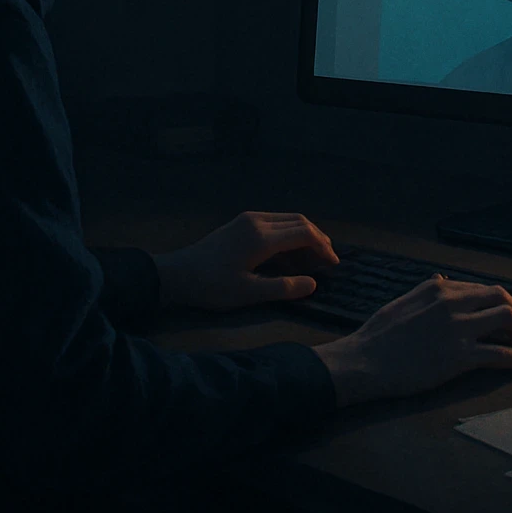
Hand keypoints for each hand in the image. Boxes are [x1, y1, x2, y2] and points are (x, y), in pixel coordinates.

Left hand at [152, 211, 339, 310]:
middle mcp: (258, 220)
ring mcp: (248, 219)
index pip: (304, 233)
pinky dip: (288, 235)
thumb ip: (284, 288)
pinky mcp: (241, 222)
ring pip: (287, 219)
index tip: (333, 264)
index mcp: (262, 237)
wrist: (178, 274)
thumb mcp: (249, 293)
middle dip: (318, 238)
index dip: (323, 247)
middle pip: (299, 221)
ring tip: (312, 260)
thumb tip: (313, 283)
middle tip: (328, 260)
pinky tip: (289, 255)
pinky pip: (274, 222)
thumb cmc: (213, 286)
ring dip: (303, 236)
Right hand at [314, 273, 511, 407]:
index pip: (485, 290)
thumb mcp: (401, 302)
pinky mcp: (458, 356)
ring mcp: (457, 329)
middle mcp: (451, 303)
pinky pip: (499, 353)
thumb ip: (425, 291)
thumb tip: (443, 280)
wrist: (364, 362)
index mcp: (438, 290)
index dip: (508, 303)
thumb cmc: (378, 336)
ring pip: (507, 319)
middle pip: (503, 299)